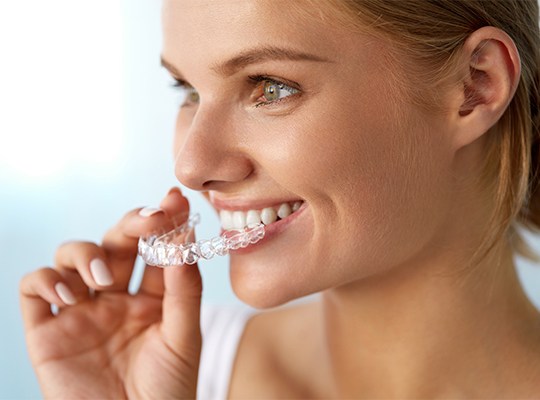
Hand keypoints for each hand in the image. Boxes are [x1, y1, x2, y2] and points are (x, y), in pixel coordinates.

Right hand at [20, 187, 201, 398]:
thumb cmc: (167, 392)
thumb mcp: (184, 337)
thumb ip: (184, 289)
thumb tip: (185, 238)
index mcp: (150, 299)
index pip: (155, 248)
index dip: (164, 221)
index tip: (175, 200)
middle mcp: (114, 299)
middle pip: (116, 242)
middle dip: (131, 223)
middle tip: (149, 221)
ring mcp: (80, 312)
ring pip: (72, 255)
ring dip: (88, 254)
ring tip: (105, 280)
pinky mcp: (47, 332)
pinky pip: (35, 288)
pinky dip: (47, 279)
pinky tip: (71, 294)